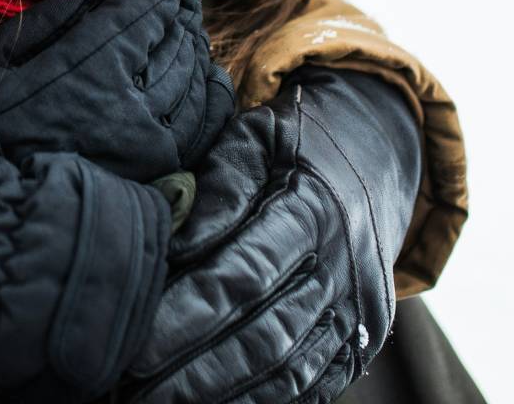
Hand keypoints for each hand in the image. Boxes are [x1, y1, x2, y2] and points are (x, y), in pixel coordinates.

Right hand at [0, 0, 235, 180]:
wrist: (1, 219)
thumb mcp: (0, 64)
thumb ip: (51, 21)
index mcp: (92, 67)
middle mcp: (135, 102)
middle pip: (179, 26)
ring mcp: (157, 138)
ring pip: (197, 65)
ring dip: (191, 28)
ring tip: (178, 7)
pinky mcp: (165, 168)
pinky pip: (209, 114)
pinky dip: (211, 82)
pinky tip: (203, 64)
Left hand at [117, 69, 422, 403]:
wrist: (381, 150)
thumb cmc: (297, 140)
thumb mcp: (257, 136)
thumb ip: (219, 188)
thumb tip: (176, 247)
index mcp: (315, 208)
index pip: (243, 275)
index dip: (188, 316)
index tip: (136, 347)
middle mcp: (346, 266)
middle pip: (264, 335)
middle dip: (195, 372)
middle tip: (132, 390)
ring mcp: (362, 308)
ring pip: (290, 370)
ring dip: (225, 396)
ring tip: (160, 402)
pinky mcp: (366, 336)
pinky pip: (316, 384)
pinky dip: (266, 401)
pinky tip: (216, 403)